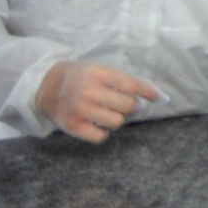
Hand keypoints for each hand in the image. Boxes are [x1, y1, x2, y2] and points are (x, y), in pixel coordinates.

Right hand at [35, 61, 164, 143]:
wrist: (45, 86)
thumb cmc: (81, 78)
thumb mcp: (101, 70)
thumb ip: (126, 81)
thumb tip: (158, 96)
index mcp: (98, 73)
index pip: (132, 85)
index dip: (149, 92)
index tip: (162, 98)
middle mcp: (89, 91)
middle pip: (127, 106)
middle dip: (130, 106)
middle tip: (121, 103)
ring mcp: (80, 110)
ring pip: (116, 122)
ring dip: (116, 119)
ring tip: (105, 112)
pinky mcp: (72, 126)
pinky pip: (100, 136)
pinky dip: (102, 132)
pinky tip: (96, 123)